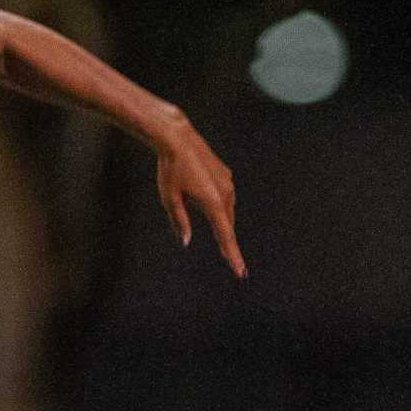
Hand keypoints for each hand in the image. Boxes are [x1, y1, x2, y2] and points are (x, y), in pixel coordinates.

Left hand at [153, 115, 244, 278]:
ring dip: (222, 224)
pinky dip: (219, 208)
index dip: (233, 256)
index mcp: (213, 202)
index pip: (225, 236)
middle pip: (227, 226)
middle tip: (233, 265)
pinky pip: (225, 197)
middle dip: (228, 243)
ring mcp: (227, 182)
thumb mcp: (169, 199)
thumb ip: (180, 222)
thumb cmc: (170, 170)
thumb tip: (186, 242)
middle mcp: (225, 193)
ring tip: (218, 237)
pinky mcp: (225, 174)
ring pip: (227, 211)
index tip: (241, 272)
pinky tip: (210, 206)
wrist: (177, 138)